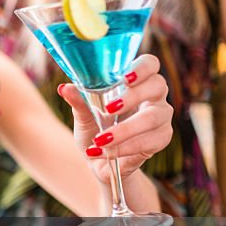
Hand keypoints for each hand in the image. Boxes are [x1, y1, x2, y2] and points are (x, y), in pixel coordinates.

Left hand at [58, 54, 172, 184]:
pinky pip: (149, 141)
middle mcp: (154, 96)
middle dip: (133, 96)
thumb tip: (64, 88)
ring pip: (153, 117)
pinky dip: (124, 148)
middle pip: (158, 85)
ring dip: (124, 129)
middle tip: (109, 108)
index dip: (142, 67)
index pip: (150, 64)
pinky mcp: (161, 139)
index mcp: (136, 82)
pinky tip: (105, 152)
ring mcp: (161, 117)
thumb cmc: (95, 129)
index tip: (124, 78)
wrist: (100, 161)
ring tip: (100, 139)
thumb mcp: (83, 115)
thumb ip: (79, 101)